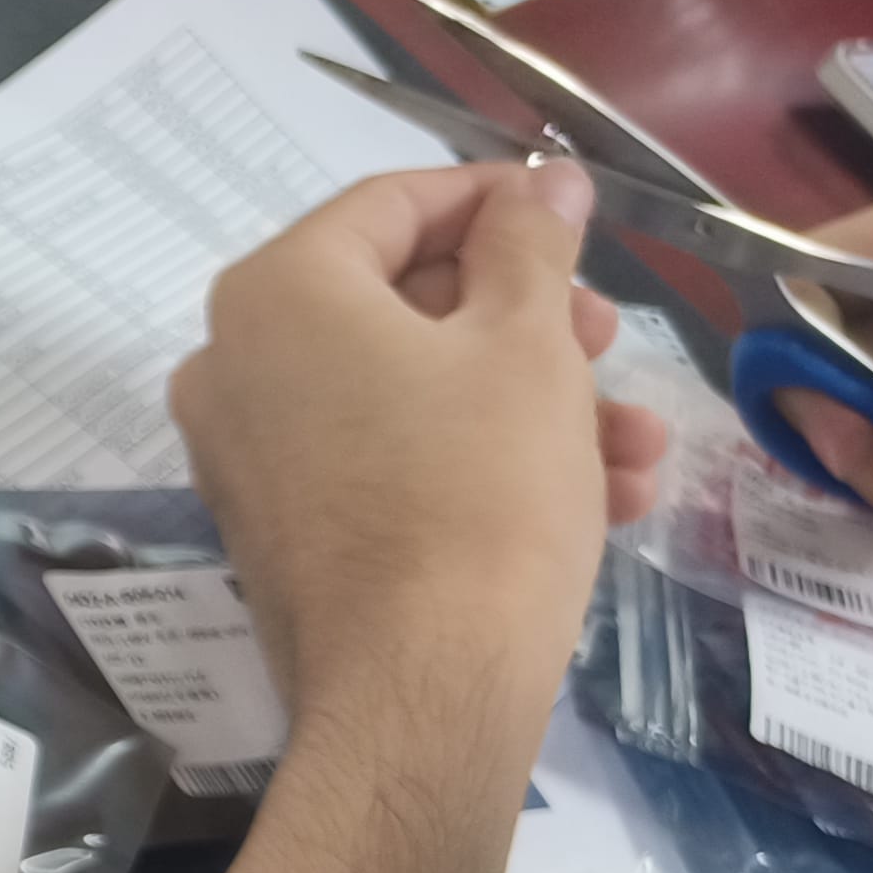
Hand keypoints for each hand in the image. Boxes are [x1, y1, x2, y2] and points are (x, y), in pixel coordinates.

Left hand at [171, 160, 665, 739]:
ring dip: (533, 406)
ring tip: (638, 446)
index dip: (495, 202)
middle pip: (403, 303)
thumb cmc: (480, 492)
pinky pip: (388, 462)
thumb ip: (531, 247)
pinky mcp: (283, 530)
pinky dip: (482, 464)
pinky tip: (599, 499)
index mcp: (276, 293)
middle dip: (529, 322)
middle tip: (612, 343)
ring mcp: (250, 453)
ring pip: (412, 393)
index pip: (391, 205)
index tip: (572, 218)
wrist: (422, 691)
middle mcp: (235, 363)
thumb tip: (540, 182)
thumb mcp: (527, 345)